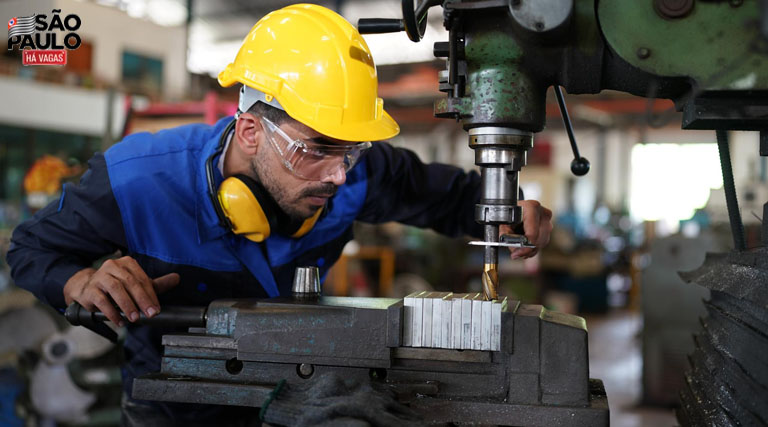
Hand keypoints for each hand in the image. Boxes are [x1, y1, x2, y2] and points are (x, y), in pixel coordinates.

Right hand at [63, 256, 179, 325]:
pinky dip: (111, 312)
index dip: (150, 295)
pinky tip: (119, 321)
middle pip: (131, 283)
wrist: (86, 288)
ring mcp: (100, 277)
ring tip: (134, 318)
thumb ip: (156, 284)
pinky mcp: (90, 289)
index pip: (142, 279)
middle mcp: (113, 266)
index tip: (156, 309)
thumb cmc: (116, 286)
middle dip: (142, 300)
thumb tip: (177, 278)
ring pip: (116, 289)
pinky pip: (101, 300)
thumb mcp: (136, 284)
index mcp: (127, 263)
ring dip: (127, 305)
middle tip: (150, 314)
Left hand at [501, 200, 552, 259]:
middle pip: (539, 239)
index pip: (533, 233)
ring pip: (543, 242)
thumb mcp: (502, 222)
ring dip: (531, 248)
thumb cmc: (508, 212)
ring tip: (519, 247)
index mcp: (532, 207)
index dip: (525, 247)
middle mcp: (542, 212)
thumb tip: (515, 249)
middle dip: (527, 249)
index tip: (516, 254)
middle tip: (515, 253)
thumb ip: (506, 234)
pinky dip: (535, 245)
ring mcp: (547, 219)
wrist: (514, 206)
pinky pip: (544, 240)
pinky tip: (526, 244)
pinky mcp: (548, 224)